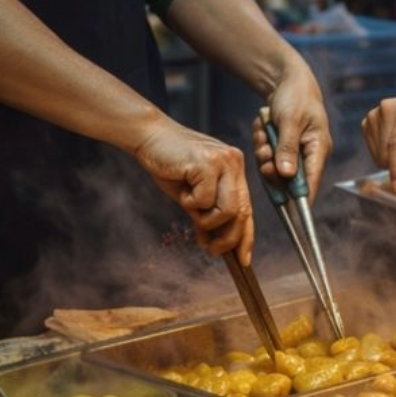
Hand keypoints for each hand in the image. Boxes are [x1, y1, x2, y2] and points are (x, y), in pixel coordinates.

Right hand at [132, 121, 253, 262]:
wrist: (149, 137)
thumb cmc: (170, 166)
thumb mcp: (192, 194)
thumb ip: (206, 214)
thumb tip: (214, 244)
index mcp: (235, 170)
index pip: (247, 208)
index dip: (246, 236)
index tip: (243, 259)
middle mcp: (235, 164)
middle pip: (242, 213)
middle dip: (228, 238)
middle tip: (211, 249)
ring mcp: (224, 162)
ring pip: (228, 210)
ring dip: (206, 219)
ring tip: (189, 206)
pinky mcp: (208, 163)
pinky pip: (205, 200)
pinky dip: (190, 202)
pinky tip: (182, 189)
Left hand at [251, 67, 332, 199]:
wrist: (286, 79)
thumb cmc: (295, 96)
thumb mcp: (290, 121)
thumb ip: (288, 148)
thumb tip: (285, 175)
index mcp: (319, 149)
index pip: (310, 182)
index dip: (301, 200)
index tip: (292, 215)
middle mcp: (308, 155)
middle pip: (286, 178)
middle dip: (271, 165)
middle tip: (265, 151)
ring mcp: (293, 152)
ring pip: (272, 167)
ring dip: (263, 152)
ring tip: (264, 132)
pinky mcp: (281, 148)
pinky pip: (265, 155)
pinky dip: (260, 142)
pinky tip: (264, 127)